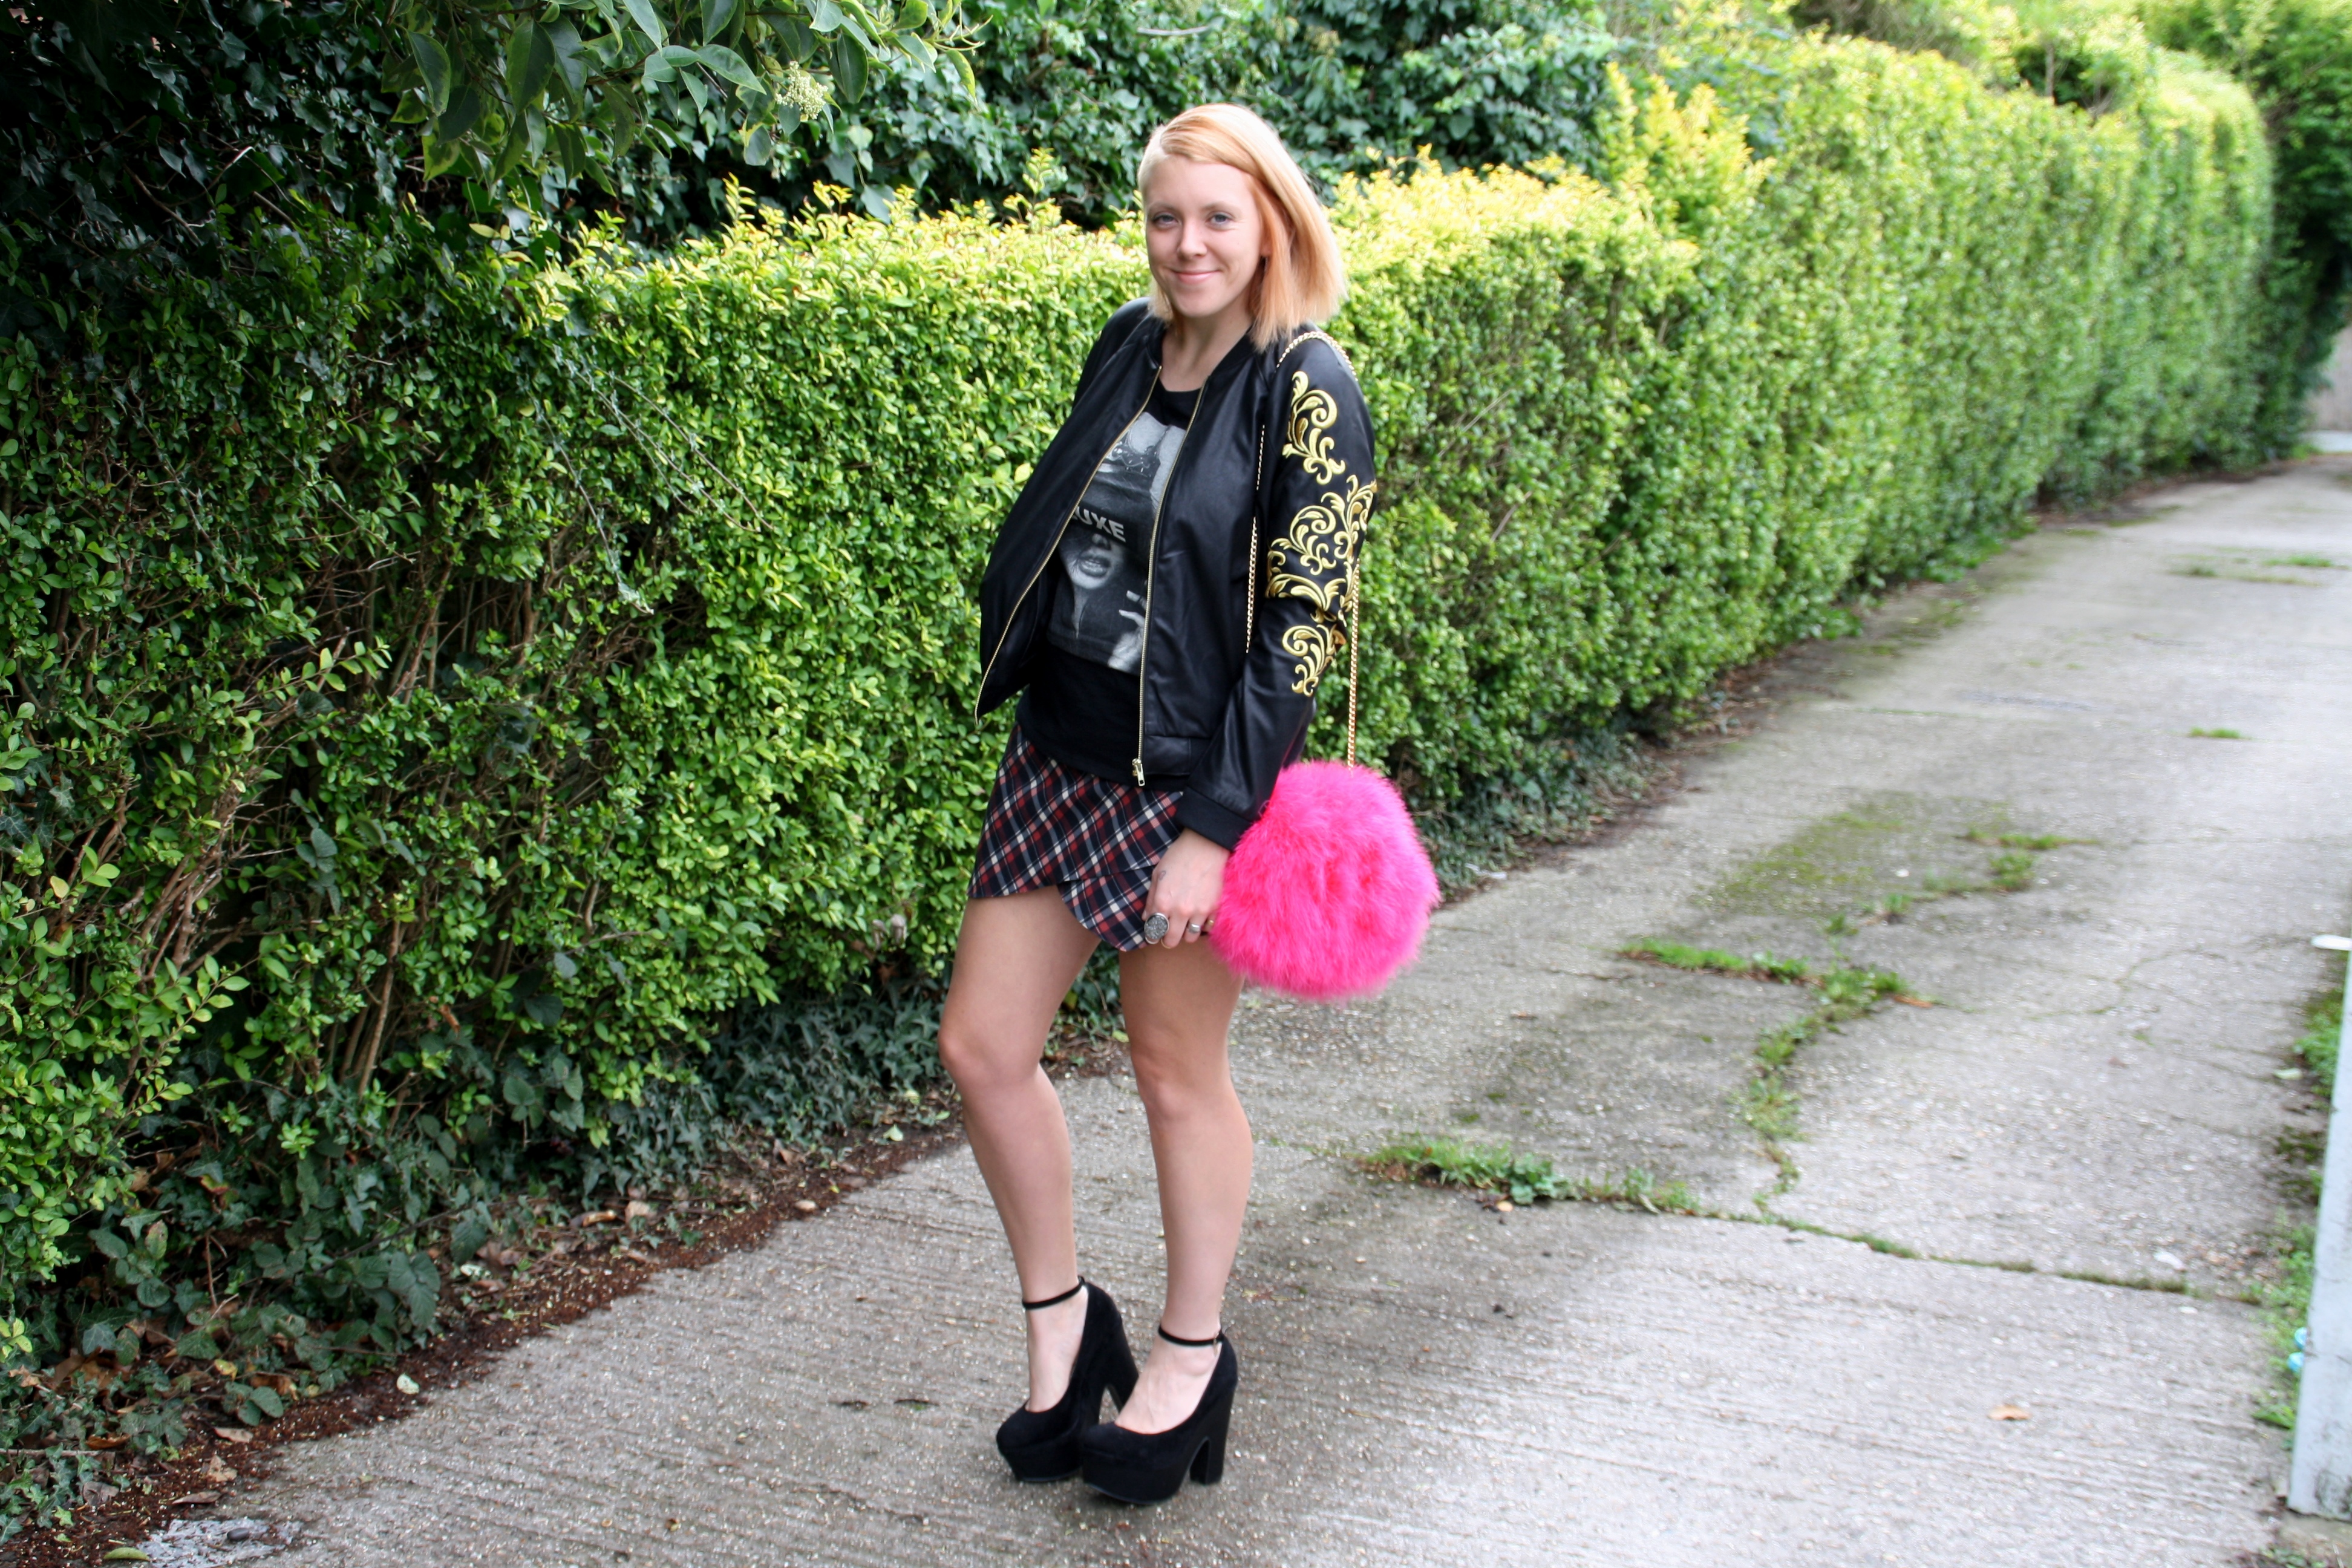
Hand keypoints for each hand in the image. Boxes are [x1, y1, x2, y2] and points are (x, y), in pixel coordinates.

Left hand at [1144, 829, 1227, 948]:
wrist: (1205, 846)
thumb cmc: (1178, 857)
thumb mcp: (1157, 875)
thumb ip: (1151, 899)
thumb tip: (1146, 918)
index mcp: (1163, 902)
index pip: (1154, 931)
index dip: (1152, 936)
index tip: (1154, 935)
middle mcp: (1180, 911)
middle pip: (1172, 941)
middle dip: (1168, 939)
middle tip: (1169, 934)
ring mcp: (1199, 911)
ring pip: (1190, 938)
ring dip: (1186, 934)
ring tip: (1185, 925)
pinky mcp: (1214, 909)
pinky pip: (1207, 928)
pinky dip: (1202, 926)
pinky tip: (1199, 917)